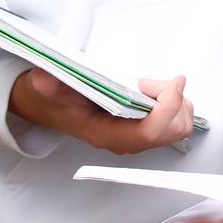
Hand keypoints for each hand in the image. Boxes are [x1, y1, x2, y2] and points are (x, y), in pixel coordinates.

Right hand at [9, 68, 193, 152]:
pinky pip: (174, 123)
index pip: (149, 131)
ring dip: (176, 102)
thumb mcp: (45, 87)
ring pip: (178, 128)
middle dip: (172, 101)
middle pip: (171, 131)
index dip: (168, 106)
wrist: (51, 107)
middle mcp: (124, 141)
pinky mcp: (143, 131)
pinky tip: (154, 93)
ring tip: (151, 87)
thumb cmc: (54, 98)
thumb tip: (44, 80)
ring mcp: (136, 138)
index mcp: (104, 134)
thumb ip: (46, 84)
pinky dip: (175, 104)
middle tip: (149, 83)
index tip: (175, 81)